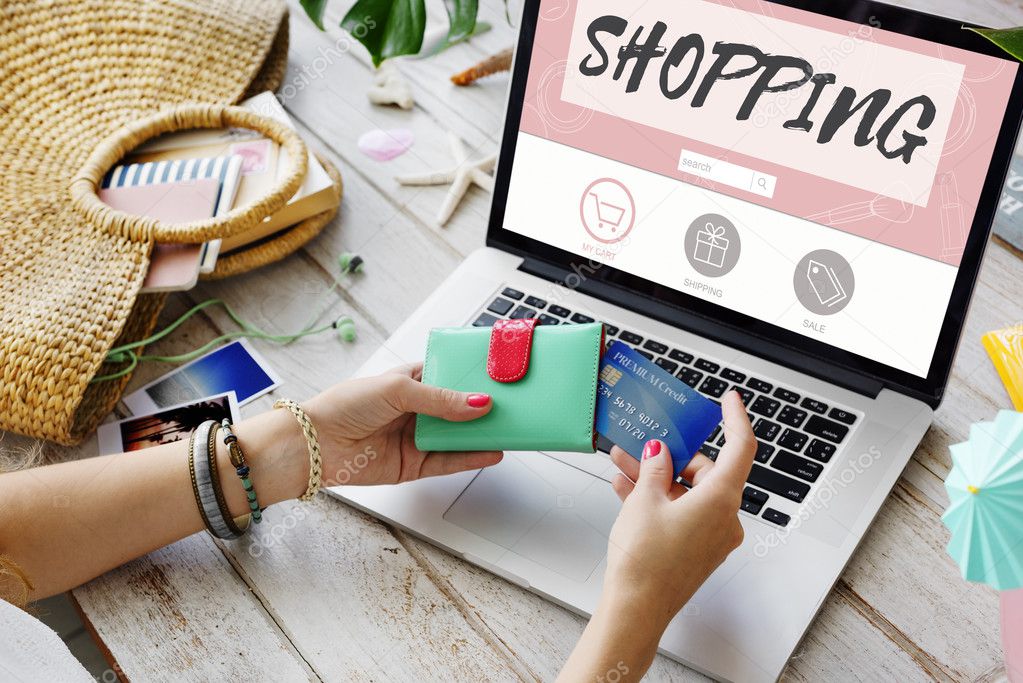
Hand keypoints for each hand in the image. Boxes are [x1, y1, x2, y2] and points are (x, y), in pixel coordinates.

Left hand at [302, 363, 502, 486]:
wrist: (315, 445)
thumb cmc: (345, 406)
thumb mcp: (397, 390)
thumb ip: (441, 399)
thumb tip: (477, 404)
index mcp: (413, 381)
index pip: (452, 376)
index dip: (475, 378)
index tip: (501, 377)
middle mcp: (418, 409)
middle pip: (460, 408)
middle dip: (485, 408)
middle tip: (514, 405)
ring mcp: (417, 437)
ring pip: (459, 436)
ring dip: (483, 434)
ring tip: (511, 430)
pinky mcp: (415, 465)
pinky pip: (449, 461)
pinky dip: (472, 458)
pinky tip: (491, 452)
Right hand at [557, 392, 754, 681]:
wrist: (636, 609)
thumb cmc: (645, 562)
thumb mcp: (644, 500)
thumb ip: (654, 467)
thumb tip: (660, 452)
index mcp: (721, 500)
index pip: (741, 447)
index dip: (735, 418)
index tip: (729, 400)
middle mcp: (724, 518)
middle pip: (706, 471)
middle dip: (671, 456)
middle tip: (645, 443)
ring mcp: (711, 536)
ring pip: (688, 492)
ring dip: (658, 477)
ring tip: (624, 465)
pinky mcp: (696, 549)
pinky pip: (681, 512)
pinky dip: (659, 499)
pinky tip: (627, 489)